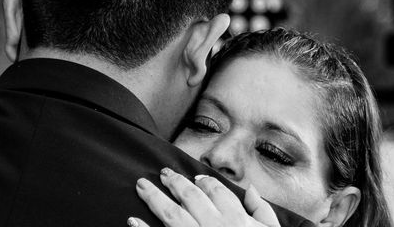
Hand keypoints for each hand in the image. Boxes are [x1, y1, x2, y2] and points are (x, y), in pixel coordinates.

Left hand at [128, 167, 280, 226]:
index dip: (205, 182)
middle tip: (163, 173)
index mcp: (236, 219)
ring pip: (171, 214)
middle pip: (191, 197)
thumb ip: (262, 211)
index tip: (195, 177)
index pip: (217, 191)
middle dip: (176, 182)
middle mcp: (214, 225)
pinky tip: (132, 221)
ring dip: (154, 197)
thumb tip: (251, 189)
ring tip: (141, 186)